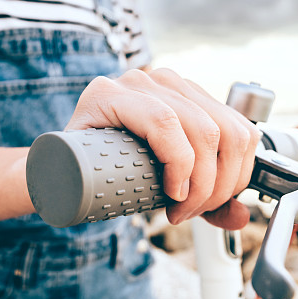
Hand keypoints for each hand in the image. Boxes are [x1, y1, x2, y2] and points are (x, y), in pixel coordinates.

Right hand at [66, 68, 261, 229]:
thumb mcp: (169, 187)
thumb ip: (207, 200)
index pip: (239, 130)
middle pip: (226, 133)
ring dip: (200, 183)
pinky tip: (170, 187)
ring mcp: (138, 82)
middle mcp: (166, 82)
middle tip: (190, 213)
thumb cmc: (111, 174)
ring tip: (177, 208)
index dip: (238, 175)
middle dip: (218, 186)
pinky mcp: (108, 92)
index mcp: (188, 97)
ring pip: (202, 130)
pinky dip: (178, 161)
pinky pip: (164, 122)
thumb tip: (241, 216)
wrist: (55, 174)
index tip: (215, 206)